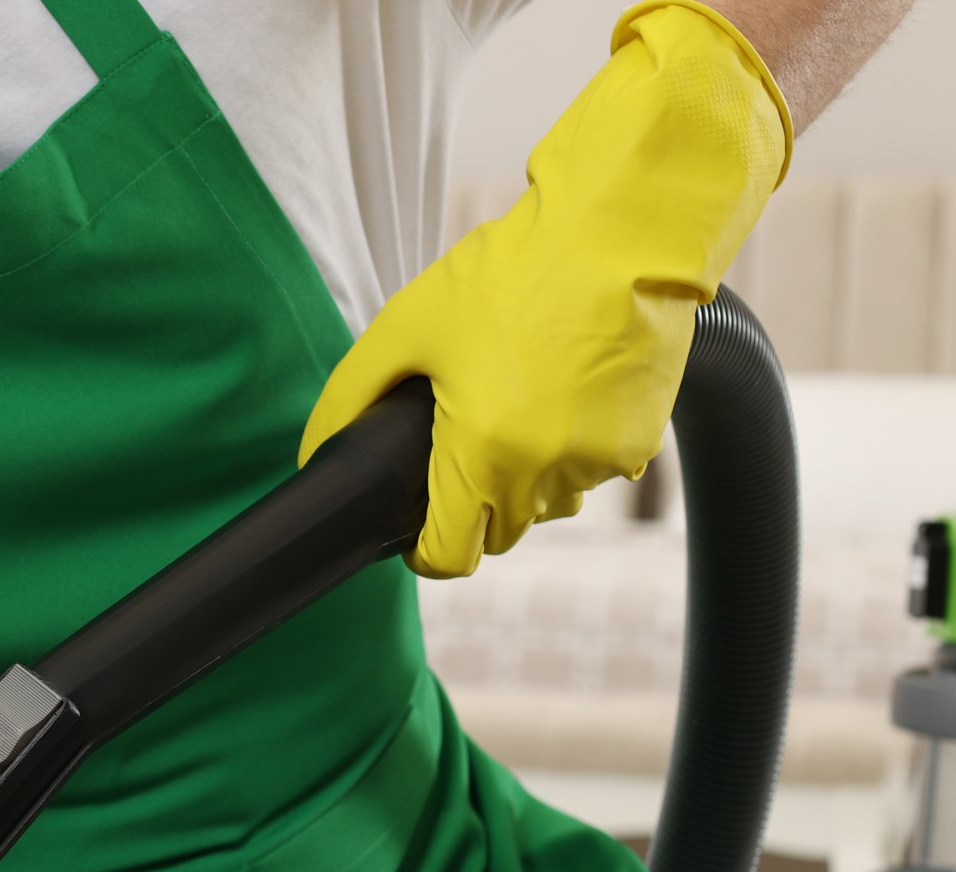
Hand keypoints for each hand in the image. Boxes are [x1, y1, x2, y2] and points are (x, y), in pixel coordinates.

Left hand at [300, 1, 790, 578]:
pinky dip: (571, 450)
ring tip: (514, 405)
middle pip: (498, 535)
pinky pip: (590, 472)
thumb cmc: (513, 273)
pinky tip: (561, 392)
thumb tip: (314, 450)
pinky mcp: (641, 441)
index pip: (449, 557)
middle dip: (473, 507)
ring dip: (526, 479)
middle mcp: (546, 471)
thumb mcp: (408, 326)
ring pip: (547, 505)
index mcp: (485, 452)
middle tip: (460, 444)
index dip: (422, 549)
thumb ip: (351, 396)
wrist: (623, 231)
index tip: (414, 524)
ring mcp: (600, 460)